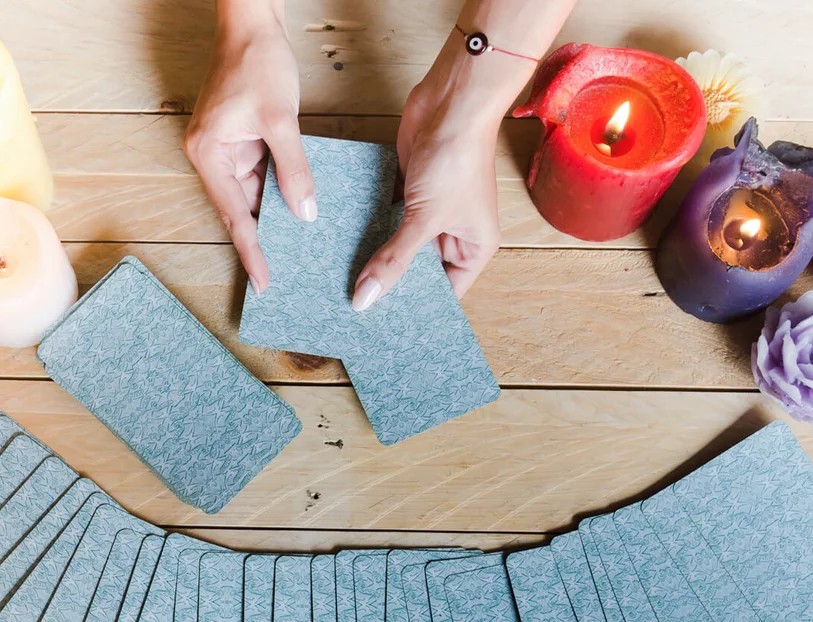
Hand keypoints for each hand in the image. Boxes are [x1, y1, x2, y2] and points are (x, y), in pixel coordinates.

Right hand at [184, 9, 315, 293]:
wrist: (252, 24)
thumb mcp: (279, 119)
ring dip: (273, 216)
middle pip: (239, 209)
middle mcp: (212, 156)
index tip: (262, 281)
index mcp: (209, 154)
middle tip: (283, 277)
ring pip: (253, 194)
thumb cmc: (257, 61)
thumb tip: (304, 212)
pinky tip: (297, 210)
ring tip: (296, 252)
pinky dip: (278, 191)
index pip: (233, 214)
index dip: (251, 250)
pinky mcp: (241, 141)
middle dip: (262, 240)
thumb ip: (292, 168)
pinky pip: (260, 176)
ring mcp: (226, 149)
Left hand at [352, 32, 534, 309]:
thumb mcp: (425, 218)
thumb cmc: (457, 158)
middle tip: (352, 309)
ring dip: (373, 255)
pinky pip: (384, 218)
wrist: (452, 100)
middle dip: (388, 284)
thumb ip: (395, 260)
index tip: (381, 330)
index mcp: (473, 248)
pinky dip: (366, 227)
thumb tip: (365, 299)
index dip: (414, 309)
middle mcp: (453, 233)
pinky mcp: (408, 190)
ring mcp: (429, 211)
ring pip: (396, 244)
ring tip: (339, 283)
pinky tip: (340, 245)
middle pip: (416, 271)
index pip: (443, 293)